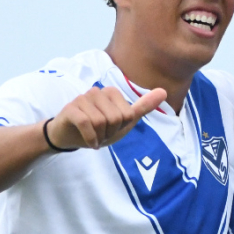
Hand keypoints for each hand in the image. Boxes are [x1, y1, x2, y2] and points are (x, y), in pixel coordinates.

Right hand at [48, 85, 166, 149]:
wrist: (69, 138)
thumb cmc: (98, 129)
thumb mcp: (124, 121)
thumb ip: (142, 107)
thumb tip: (164, 91)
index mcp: (111, 93)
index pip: (127, 115)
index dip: (120, 127)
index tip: (111, 129)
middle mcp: (97, 91)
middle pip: (115, 118)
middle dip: (109, 132)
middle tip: (101, 133)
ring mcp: (82, 98)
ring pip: (101, 121)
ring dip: (99, 136)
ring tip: (93, 135)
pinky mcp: (70, 108)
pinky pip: (86, 123)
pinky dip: (90, 138)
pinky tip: (89, 142)